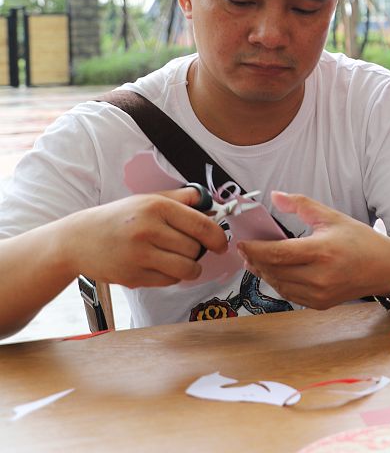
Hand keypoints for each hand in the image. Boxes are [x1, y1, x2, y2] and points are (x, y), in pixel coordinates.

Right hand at [66, 187, 228, 287]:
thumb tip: (209, 202)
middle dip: (198, 251)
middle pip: (195, 249)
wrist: (78, 240)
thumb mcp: (147, 199)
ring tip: (179, 260)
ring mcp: (139, 255)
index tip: (221, 244)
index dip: (217, 237)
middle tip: (188, 248)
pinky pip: (169, 281)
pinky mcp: (133, 276)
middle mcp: (148, 230)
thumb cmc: (118, 219)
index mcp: (156, 207)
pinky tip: (160, 266)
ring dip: (189, 268)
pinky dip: (171, 276)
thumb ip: (180, 198)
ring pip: (186, 269)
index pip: (202, 225)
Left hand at [239, 192, 389, 309]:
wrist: (385, 268)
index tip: (242, 242)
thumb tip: (275, 196)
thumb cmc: (360, 241)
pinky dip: (278, 283)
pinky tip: (274, 271)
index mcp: (323, 251)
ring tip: (255, 260)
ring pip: (279, 285)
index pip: (278, 254)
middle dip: (255, 260)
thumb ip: (302, 205)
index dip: (255, 249)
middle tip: (245, 249)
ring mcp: (320, 293)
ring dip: (264, 272)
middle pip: (274, 270)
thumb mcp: (332, 216)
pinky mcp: (319, 304)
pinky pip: (290, 294)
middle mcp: (320, 276)